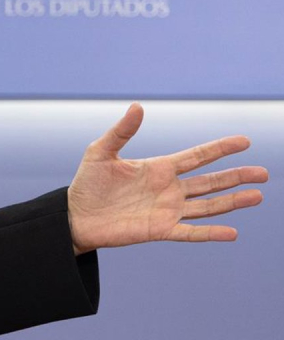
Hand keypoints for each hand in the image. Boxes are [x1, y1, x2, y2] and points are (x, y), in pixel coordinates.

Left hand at [67, 104, 267, 252]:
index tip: (244, 141)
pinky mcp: (160, 230)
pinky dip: (211, 233)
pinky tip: (232, 232)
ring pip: (208, 206)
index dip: (219, 149)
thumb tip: (137, 106)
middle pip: (210, 182)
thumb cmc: (87, 183)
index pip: (197, 156)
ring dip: (232, 201)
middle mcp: (168, 189)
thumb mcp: (100, 152)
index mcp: (158, 168)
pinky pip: (190, 232)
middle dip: (236, 176)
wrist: (75, 215)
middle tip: (263, 173)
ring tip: (257, 196)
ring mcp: (167, 210)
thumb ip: (121, 132)